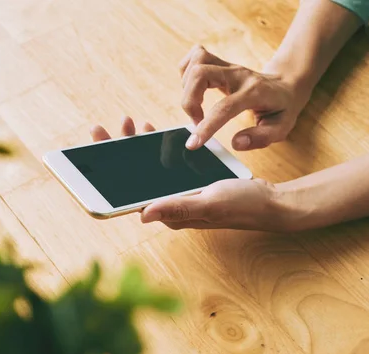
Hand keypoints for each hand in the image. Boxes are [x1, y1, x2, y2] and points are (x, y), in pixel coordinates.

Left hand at [90, 117, 293, 231]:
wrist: (271, 202)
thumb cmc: (243, 205)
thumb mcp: (210, 204)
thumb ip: (178, 207)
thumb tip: (143, 213)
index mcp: (169, 213)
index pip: (128, 193)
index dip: (108, 170)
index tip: (96, 147)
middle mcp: (168, 205)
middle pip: (132, 178)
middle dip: (114, 152)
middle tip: (99, 130)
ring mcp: (178, 194)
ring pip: (147, 168)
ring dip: (135, 147)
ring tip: (128, 124)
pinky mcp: (188, 184)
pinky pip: (164, 165)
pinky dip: (156, 148)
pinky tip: (152, 133)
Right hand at [179, 45, 308, 150]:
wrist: (286, 84)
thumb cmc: (281, 108)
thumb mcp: (281, 128)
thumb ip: (260, 137)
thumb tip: (237, 143)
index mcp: (254, 92)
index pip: (224, 107)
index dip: (206, 126)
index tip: (193, 143)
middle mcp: (238, 74)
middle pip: (201, 73)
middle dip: (189, 101)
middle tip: (196, 120)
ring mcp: (228, 65)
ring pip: (196, 62)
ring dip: (186, 88)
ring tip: (196, 107)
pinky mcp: (219, 62)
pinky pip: (194, 57)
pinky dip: (186, 73)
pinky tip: (192, 89)